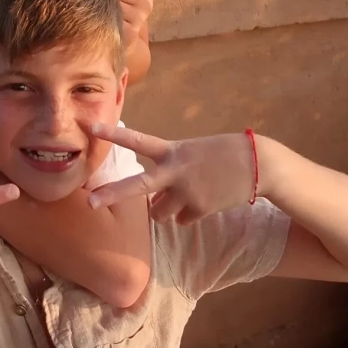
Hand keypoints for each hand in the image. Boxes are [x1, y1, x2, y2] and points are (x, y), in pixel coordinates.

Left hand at [86, 123, 257, 224]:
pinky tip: (205, 201)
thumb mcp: (191, 152)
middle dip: (112, 195)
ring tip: (186, 195)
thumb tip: (154, 198)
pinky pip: (181, 221)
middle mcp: (175, 171)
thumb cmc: (221, 154)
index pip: (137, 140)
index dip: (113, 134)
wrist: (258, 164)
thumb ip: (169, 170)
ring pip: (159, 212)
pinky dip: (188, 215)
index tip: (89, 126)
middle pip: (137, 186)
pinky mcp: (200, 209)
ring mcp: (187, 192)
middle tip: (90, 203)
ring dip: (165, 209)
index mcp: (172, 150)